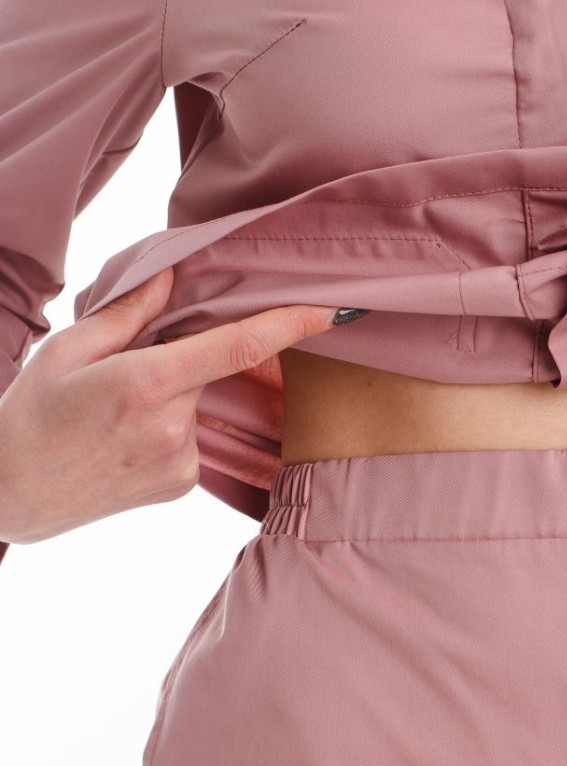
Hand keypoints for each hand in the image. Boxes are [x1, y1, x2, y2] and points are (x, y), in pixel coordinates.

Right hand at [0, 267, 342, 545]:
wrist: (9, 494)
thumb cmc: (32, 414)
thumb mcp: (68, 349)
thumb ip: (131, 310)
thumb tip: (176, 272)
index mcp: (145, 384)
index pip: (239, 346)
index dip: (292, 324)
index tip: (335, 308)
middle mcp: (173, 427)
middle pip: (217, 368)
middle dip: (197, 353)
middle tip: (136, 367)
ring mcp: (183, 462)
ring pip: (204, 403)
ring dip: (179, 392)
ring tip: (116, 412)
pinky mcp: (184, 484)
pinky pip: (197, 435)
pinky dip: (173, 424)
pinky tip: (127, 437)